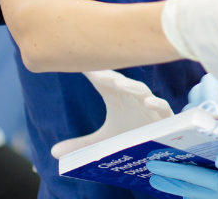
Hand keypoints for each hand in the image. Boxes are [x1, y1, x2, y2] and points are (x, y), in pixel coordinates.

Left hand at [50, 70, 174, 158]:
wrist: (155, 149)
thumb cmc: (131, 137)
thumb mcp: (103, 143)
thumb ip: (81, 145)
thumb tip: (53, 151)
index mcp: (118, 99)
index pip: (103, 83)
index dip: (93, 74)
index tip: (78, 65)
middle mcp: (134, 98)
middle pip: (121, 83)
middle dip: (110, 76)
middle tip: (96, 72)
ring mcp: (150, 106)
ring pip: (141, 91)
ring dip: (131, 87)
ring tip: (118, 84)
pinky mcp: (164, 118)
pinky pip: (162, 107)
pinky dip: (156, 104)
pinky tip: (148, 102)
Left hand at [146, 152, 217, 198]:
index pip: (196, 177)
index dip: (174, 170)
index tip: (154, 164)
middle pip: (192, 189)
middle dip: (171, 181)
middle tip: (151, 174)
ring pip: (199, 197)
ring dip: (180, 189)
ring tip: (164, 184)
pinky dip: (197, 196)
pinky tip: (192, 194)